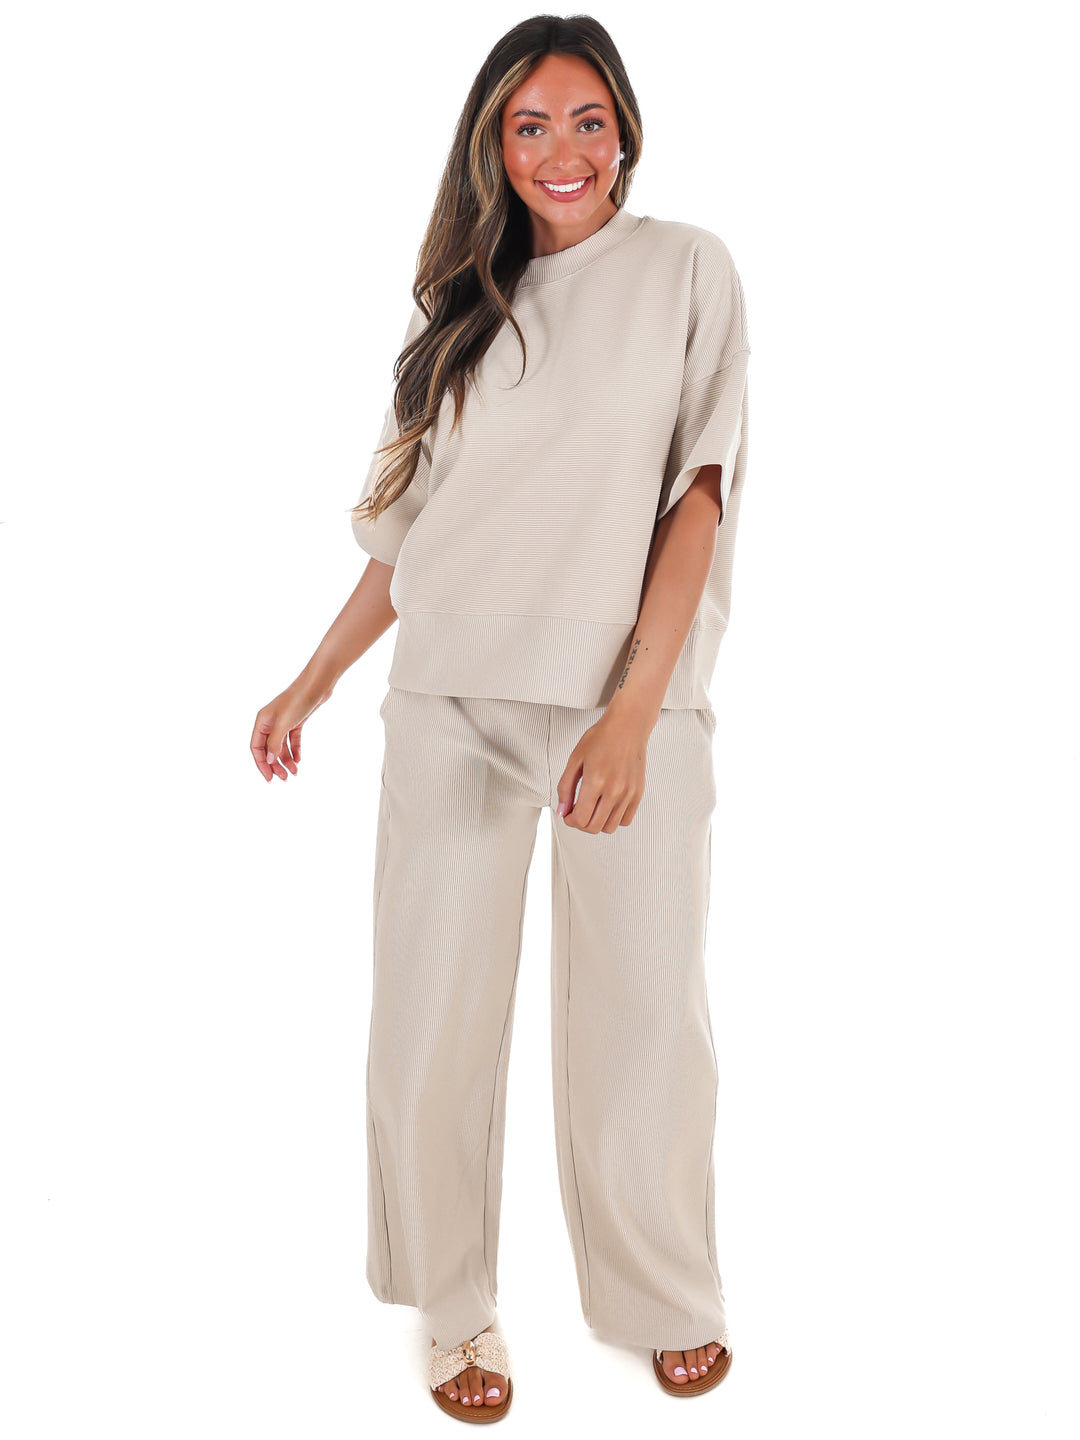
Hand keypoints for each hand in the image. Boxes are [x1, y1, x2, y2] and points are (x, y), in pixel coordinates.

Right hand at [250, 677, 332, 782]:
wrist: (317, 685)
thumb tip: (269, 761)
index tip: (270, 778)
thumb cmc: (298, 700)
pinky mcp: (296, 722)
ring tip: (294, 773)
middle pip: (268, 749)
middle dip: (275, 765)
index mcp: (262, 721)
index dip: (261, 764)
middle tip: (285, 778)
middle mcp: (270, 722)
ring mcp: (283, 722)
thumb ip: (275, 743)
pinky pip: (292, 740)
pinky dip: (295, 750)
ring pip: (281, 746)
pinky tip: (299, 760)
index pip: (256, 747)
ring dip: (286, 760)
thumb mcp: (284, 724)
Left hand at [554, 709, 651, 832]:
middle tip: (577, 813)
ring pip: (610, 827)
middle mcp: (614, 790)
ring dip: (597, 823)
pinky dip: (613, 819)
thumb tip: (561, 810)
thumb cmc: (602, 737)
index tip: (567, 815)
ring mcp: (628, 793)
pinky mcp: (638, 793)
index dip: (570, 821)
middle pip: (594, 827)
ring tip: (592, 809)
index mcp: (596, 781)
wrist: (627, 726)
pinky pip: (625, 820)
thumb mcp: (575, 759)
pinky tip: (606, 807)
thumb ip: (565, 787)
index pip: (581, 819)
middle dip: (581, 824)